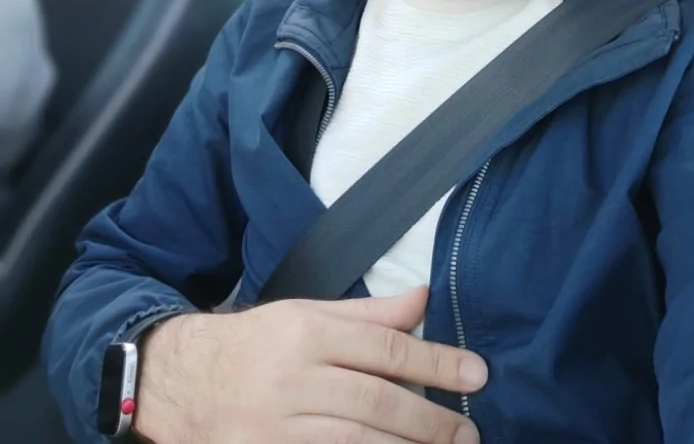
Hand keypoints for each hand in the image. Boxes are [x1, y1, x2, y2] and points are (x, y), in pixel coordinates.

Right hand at [133, 285, 485, 443]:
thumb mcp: (307, 314)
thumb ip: (368, 314)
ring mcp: (275, 427)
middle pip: (374, 401)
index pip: (384, 348)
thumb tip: (424, 299)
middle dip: (429, 419)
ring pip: (354, 441)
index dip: (435, 362)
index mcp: (306, 332)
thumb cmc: (256, 344)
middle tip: (469, 431)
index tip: (477, 375)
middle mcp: (292, 378)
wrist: (181, 382)